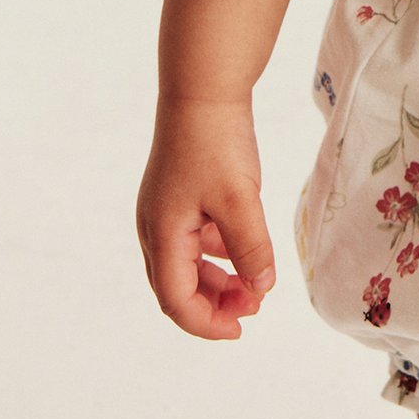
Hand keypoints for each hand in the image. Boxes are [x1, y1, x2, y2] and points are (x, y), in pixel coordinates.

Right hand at [137, 96, 276, 338]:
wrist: (203, 89)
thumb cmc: (215, 142)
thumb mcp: (240, 199)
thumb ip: (250, 248)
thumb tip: (261, 289)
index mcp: (162, 235)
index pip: (177, 301)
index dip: (207, 324)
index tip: (241, 329)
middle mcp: (156, 228)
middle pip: (179, 287)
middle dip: (215, 305)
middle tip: (255, 307)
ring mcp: (166, 211)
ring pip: (188, 265)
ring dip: (218, 281)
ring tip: (255, 284)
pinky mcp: (180, 196)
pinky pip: (195, 240)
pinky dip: (218, 254)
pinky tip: (244, 251)